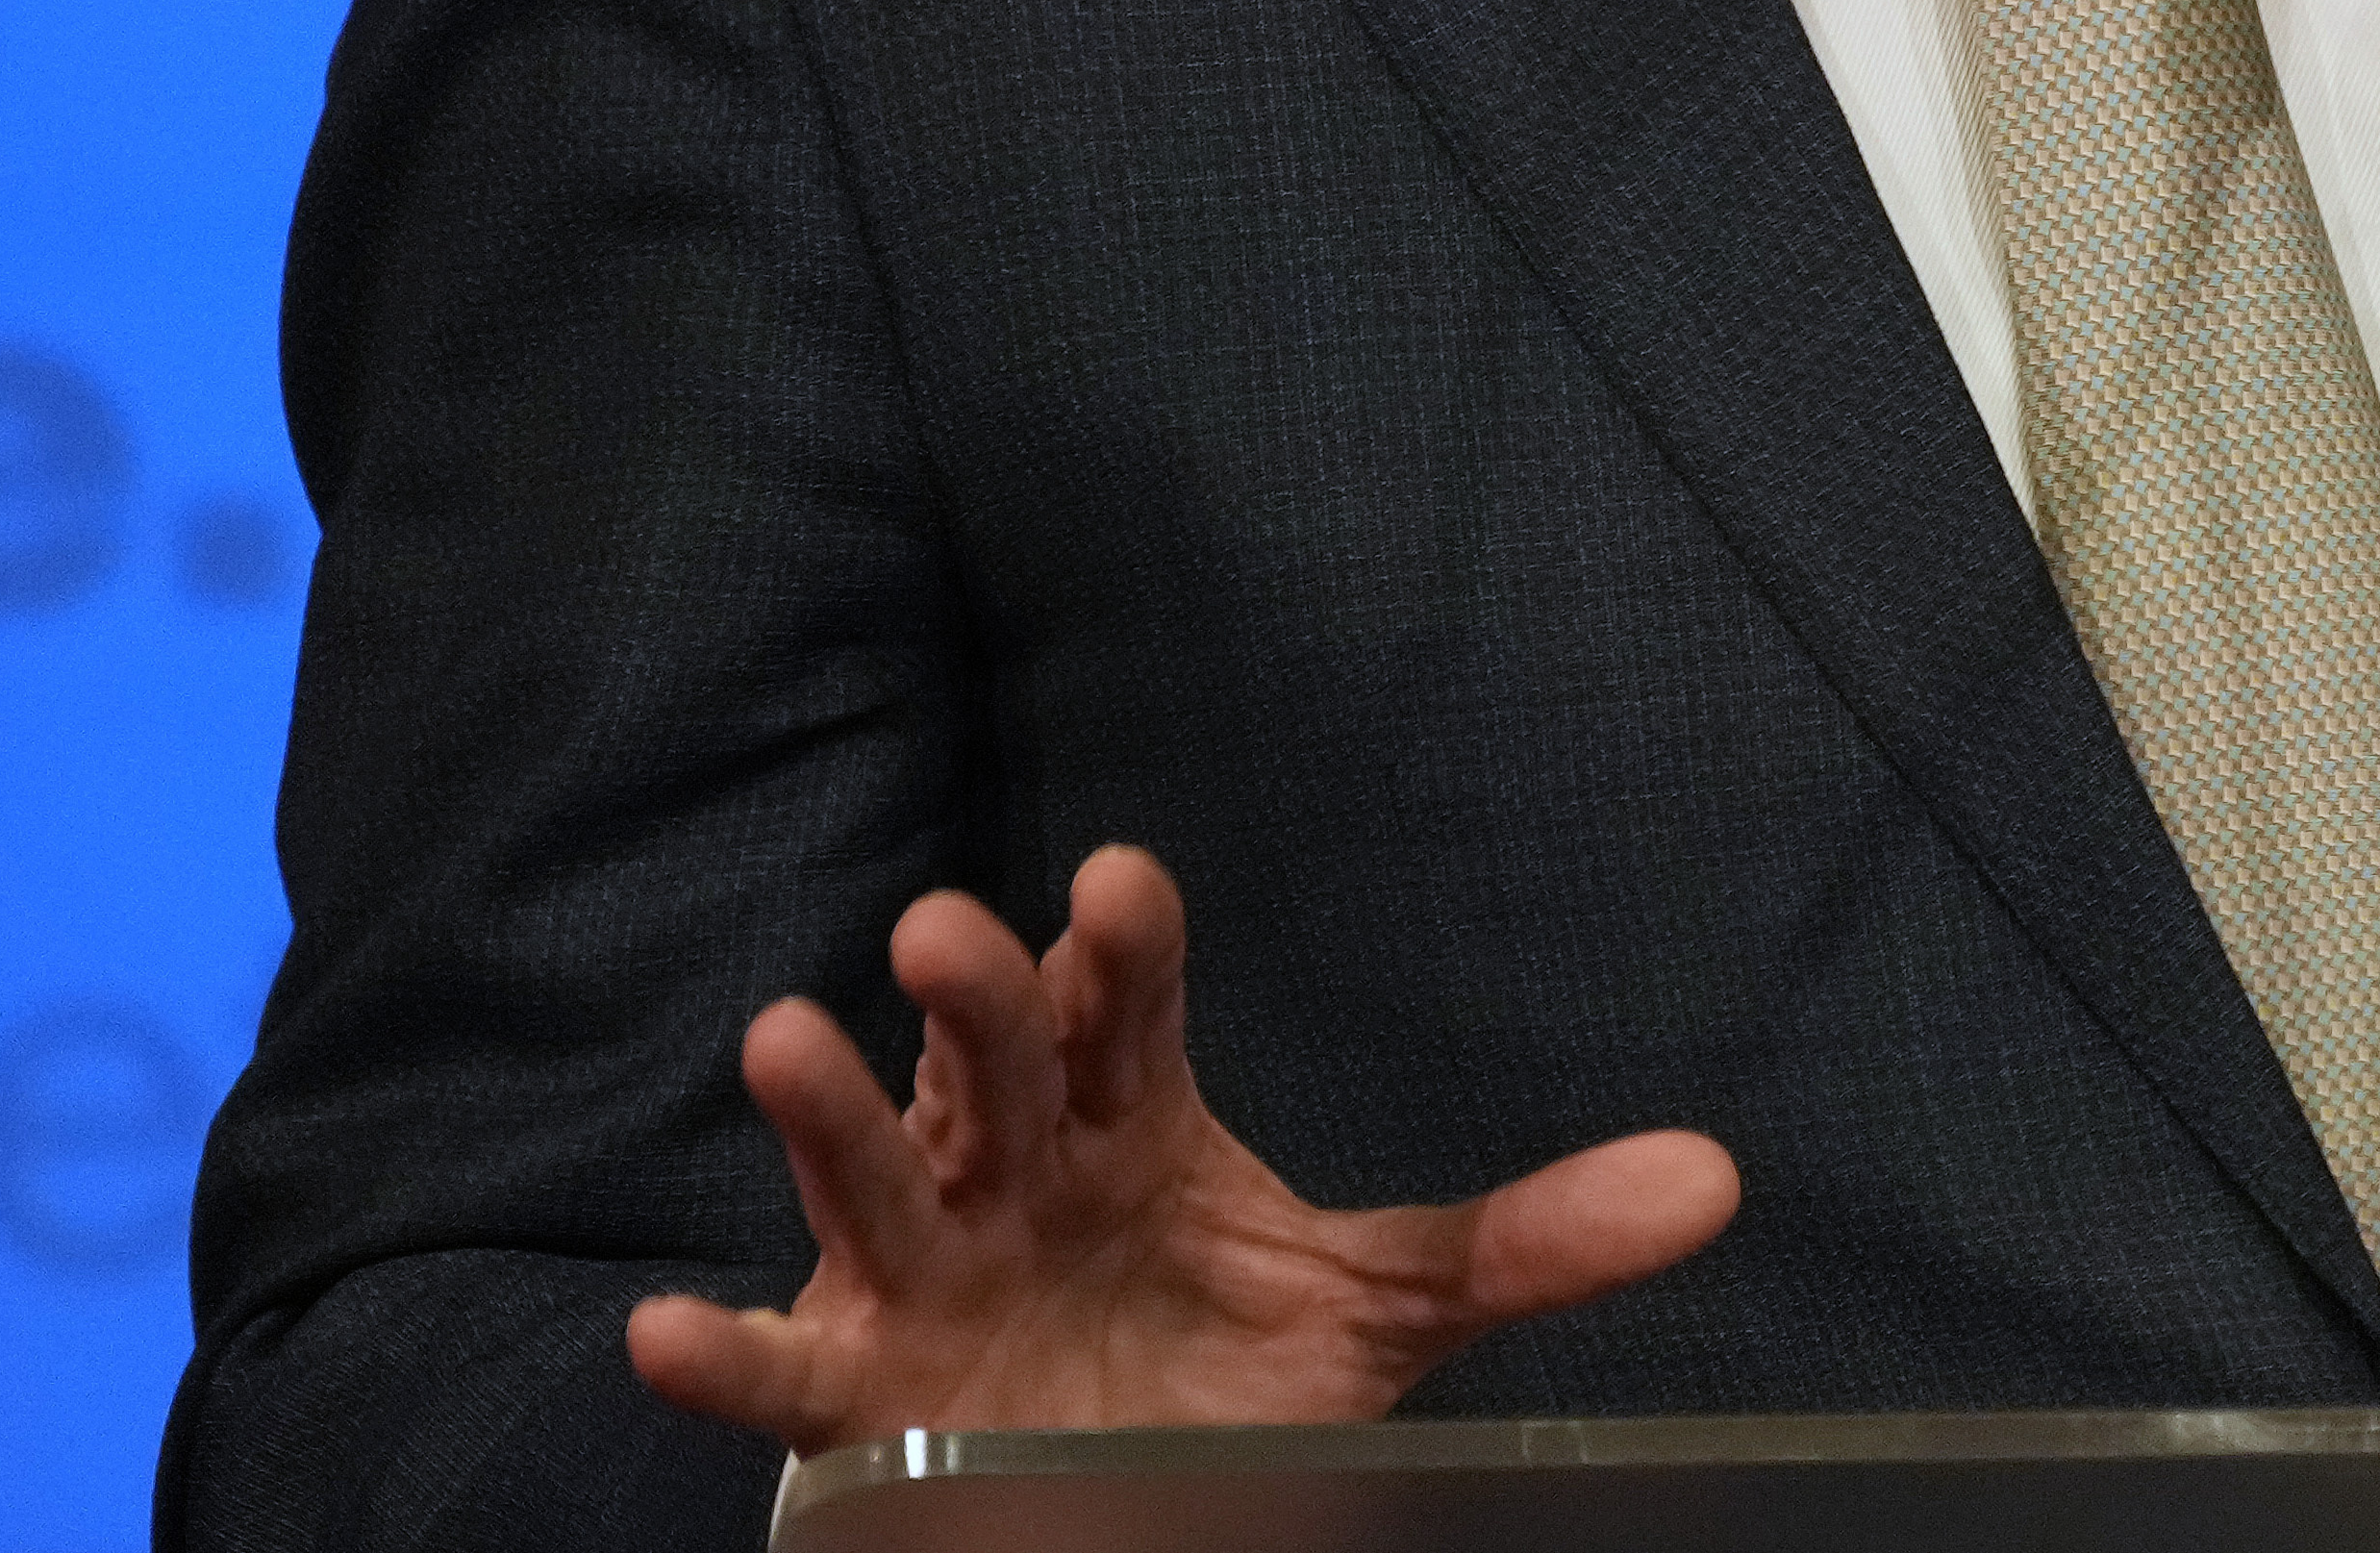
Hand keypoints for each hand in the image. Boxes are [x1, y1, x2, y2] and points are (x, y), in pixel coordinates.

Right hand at [623, 845, 1739, 1449]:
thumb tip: (1715, 1181)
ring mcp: (928, 1271)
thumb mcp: (1385, 1305)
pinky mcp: (860, 1393)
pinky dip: (718, 1350)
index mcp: (1134, 1117)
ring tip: (782, 1037)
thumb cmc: (1222, 1368)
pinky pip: (777, 1367)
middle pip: (991, 1057)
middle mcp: (1018, 1166)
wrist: (1125, 1501)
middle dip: (973, 995)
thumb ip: (1530, 1241)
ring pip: (867, 1171)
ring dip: (824, 1108)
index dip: (1119, 946)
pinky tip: (663, 1326)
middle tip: (954, 931)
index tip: (1126, 889)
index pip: (1126, 1006)